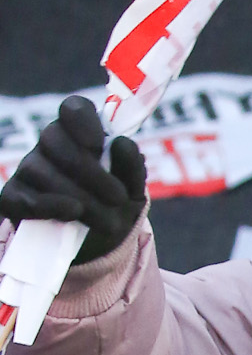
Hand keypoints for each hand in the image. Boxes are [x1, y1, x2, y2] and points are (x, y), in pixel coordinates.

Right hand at [0, 96, 146, 263]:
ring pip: (40, 171)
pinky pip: (25, 198)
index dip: (83, 121)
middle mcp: (49, 146)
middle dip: (89, 171)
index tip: (99, 145)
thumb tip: (122, 143)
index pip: (74, 109)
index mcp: (79, 134)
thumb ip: (132, 167)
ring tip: (109, 222)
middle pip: (53, 139)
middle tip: (118, 198)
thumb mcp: (133, 190)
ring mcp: (29, 171)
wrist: (101, 245)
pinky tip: (73, 213)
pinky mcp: (15, 199)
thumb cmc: (115, 207)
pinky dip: (51, 206)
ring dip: (80, 197)